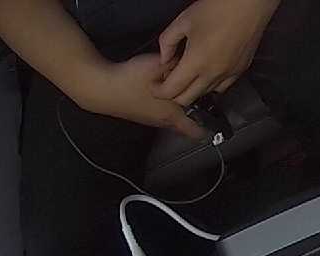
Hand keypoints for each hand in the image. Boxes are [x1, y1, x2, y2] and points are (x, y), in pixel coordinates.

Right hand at [78, 54, 205, 138]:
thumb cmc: (131, 80)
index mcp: (173, 115)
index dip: (211, 125)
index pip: (199, 130)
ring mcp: (151, 120)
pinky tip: (165, 90)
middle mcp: (165, 122)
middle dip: (198, 114)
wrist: (100, 88)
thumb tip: (192, 61)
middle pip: (189, 124)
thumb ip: (177, 65)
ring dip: (183, 109)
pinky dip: (168, 105)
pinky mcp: (141, 114)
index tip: (219, 115)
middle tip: (206, 98)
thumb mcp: (157, 67)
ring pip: (175, 118)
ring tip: (188, 91)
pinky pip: (162, 113)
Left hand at [153, 0, 279, 106]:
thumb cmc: (218, 9)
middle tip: (168, 83)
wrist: (247, 6)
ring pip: (205, 94)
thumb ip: (168, 42)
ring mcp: (229, 74)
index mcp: (196, 62)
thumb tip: (164, 57)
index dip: (159, 91)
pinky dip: (210, 85)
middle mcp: (213, 73)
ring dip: (192, 89)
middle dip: (174, 95)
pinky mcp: (240, 70)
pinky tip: (206, 73)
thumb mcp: (182, 21)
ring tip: (187, 75)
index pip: (172, 89)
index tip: (155, 86)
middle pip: (188, 98)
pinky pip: (222, 87)